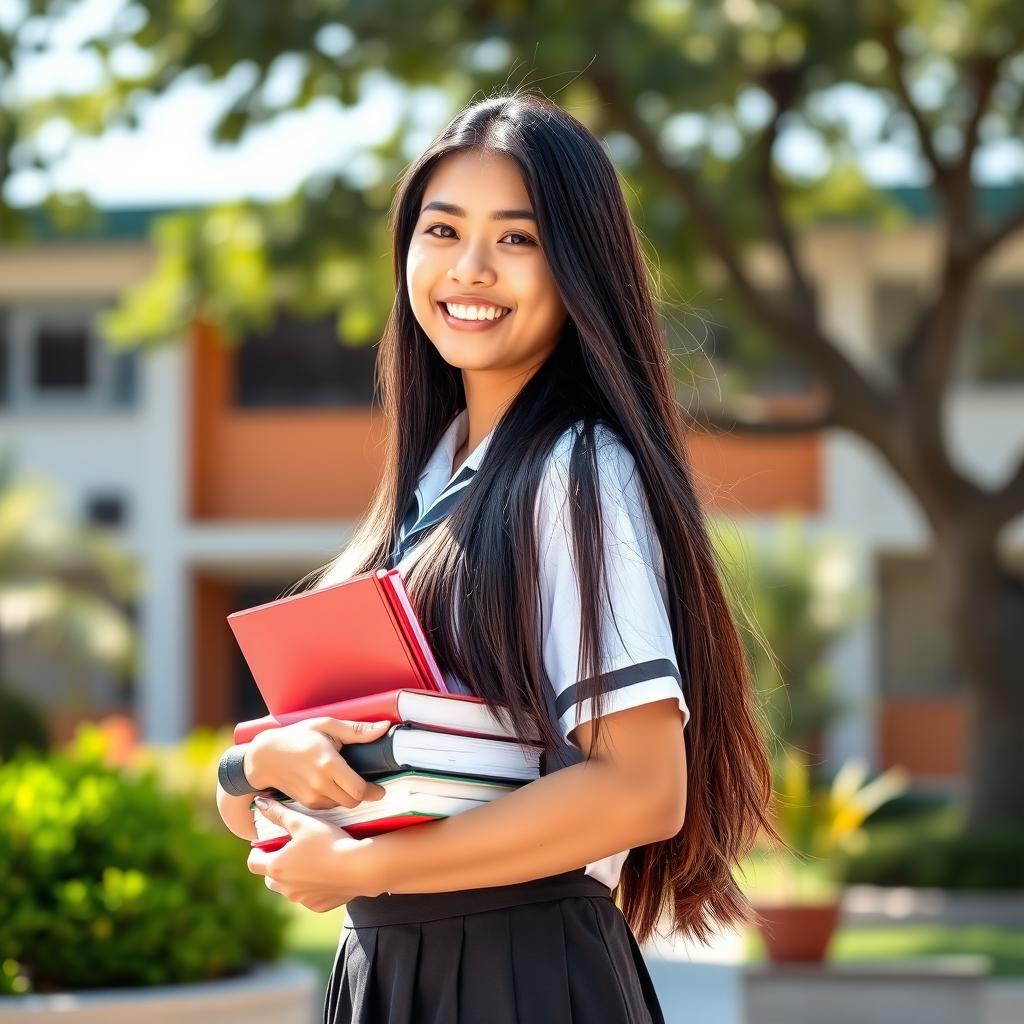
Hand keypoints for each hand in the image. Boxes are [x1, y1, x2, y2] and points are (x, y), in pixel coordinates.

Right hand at [243, 718, 390, 809]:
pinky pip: (328, 807)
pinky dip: (334, 799)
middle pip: (353, 801)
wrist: (264, 756)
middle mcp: (320, 784)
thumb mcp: (327, 725)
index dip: (373, 791)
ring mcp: (311, 796)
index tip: (380, 788)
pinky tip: (333, 786)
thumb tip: (383, 728)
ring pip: (341, 806)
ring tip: (347, 782)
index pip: (359, 790)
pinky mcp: (305, 803)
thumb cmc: (296, 737)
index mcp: (329, 764)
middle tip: (367, 784)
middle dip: (363, 795)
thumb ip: (357, 730)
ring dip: (348, 797)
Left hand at [246, 796, 383, 911]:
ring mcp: (302, 900)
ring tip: (312, 859)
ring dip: (294, 876)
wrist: (360, 866)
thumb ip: (279, 814)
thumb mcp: (303, 822)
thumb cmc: (329, 841)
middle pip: (270, 877)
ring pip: (289, 888)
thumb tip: (260, 804)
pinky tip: (326, 872)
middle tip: (292, 849)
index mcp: (276, 867)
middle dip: (277, 864)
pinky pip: (309, 896)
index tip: (269, 843)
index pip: (254, 862)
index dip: (258, 851)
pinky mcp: (319, 906)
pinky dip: (312, 886)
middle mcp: (285, 888)